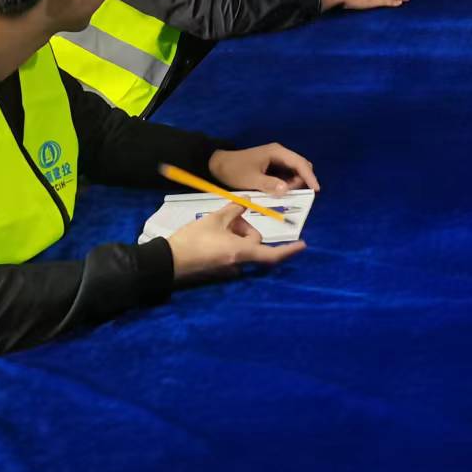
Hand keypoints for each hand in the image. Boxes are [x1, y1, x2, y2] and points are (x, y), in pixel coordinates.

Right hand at [167, 203, 305, 281]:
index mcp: (241, 252)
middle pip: (252, 243)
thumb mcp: (215, 219)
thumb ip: (235, 209)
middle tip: (228, 216)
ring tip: (215, 224)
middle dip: (244, 228)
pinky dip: (227, 242)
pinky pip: (230, 253)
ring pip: (240, 247)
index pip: (271, 254)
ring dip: (234, 234)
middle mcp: (238, 264)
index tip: (303, 245)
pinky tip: (212, 233)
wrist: (168, 261)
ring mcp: (227, 269)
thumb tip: (247, 201)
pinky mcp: (217, 271)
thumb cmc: (193, 239)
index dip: (288, 250)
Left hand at [209, 143, 319, 193]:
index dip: (309, 176)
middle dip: (302, 179)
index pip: (299, 163)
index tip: (316, 189)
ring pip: (293, 170)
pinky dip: (287, 182)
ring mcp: (276, 159)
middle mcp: (279, 153)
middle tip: (295, 194)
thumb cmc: (235, 170)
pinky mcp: (271, 165)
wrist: (217, 165)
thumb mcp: (251, 179)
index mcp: (277, 152)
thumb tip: (286, 189)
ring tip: (286, 194)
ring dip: (294, 182)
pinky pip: (285, 173)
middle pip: (300, 165)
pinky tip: (281, 191)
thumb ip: (269, 184)